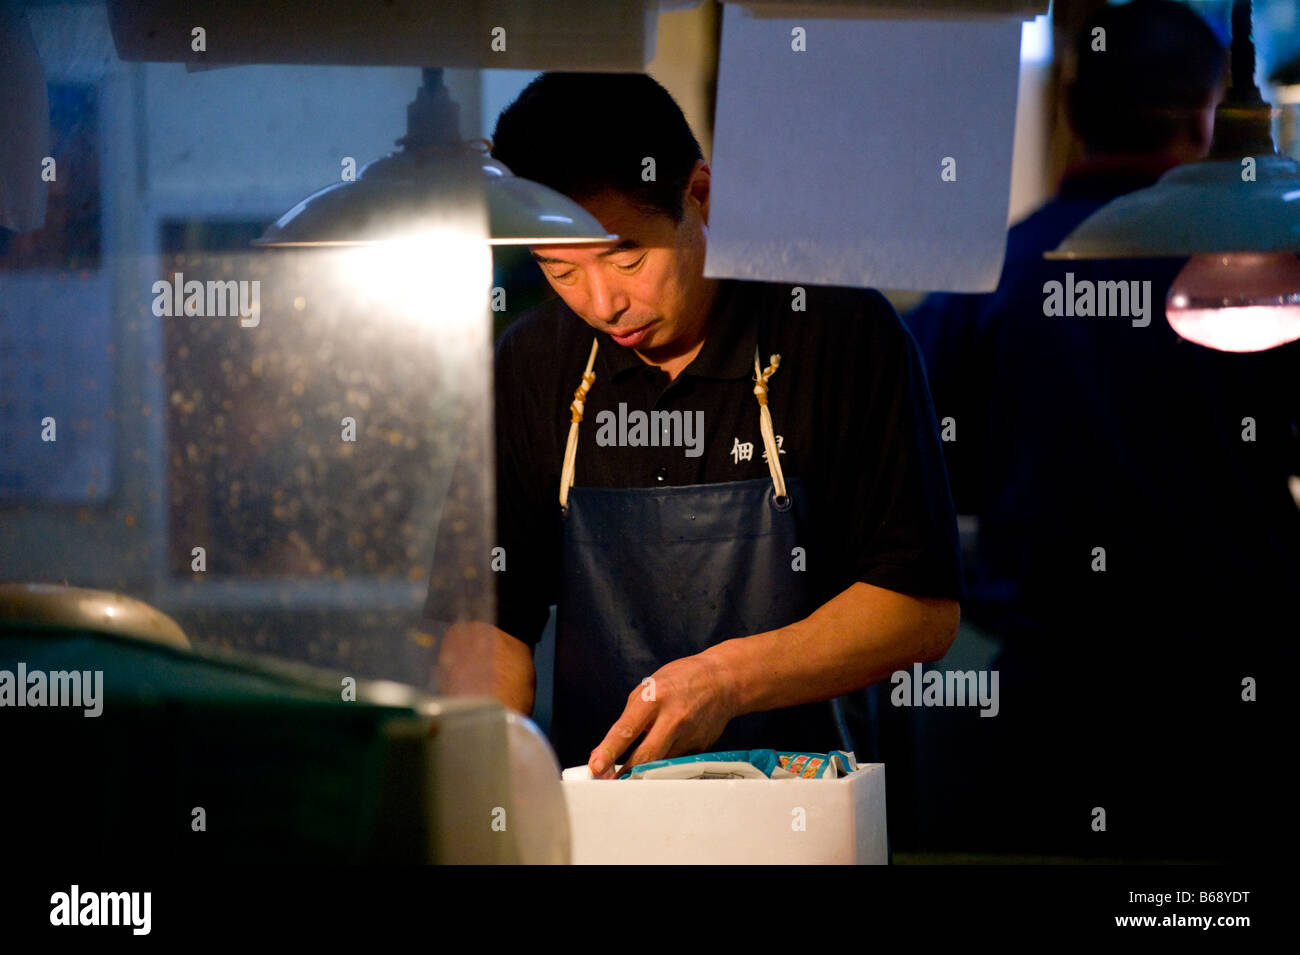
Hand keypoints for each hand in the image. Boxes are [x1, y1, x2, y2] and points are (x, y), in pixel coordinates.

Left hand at [588, 650, 739, 778]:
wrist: (723, 680)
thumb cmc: (680, 680)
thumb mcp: (649, 687)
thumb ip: (631, 716)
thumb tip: (611, 747)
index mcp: (654, 698)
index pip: (626, 730)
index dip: (608, 751)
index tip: (595, 767)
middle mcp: (673, 717)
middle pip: (646, 756)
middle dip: (625, 773)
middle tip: (610, 782)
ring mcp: (689, 735)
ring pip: (660, 764)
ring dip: (645, 769)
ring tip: (634, 769)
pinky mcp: (701, 747)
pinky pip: (676, 762)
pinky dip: (665, 761)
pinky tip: (667, 748)